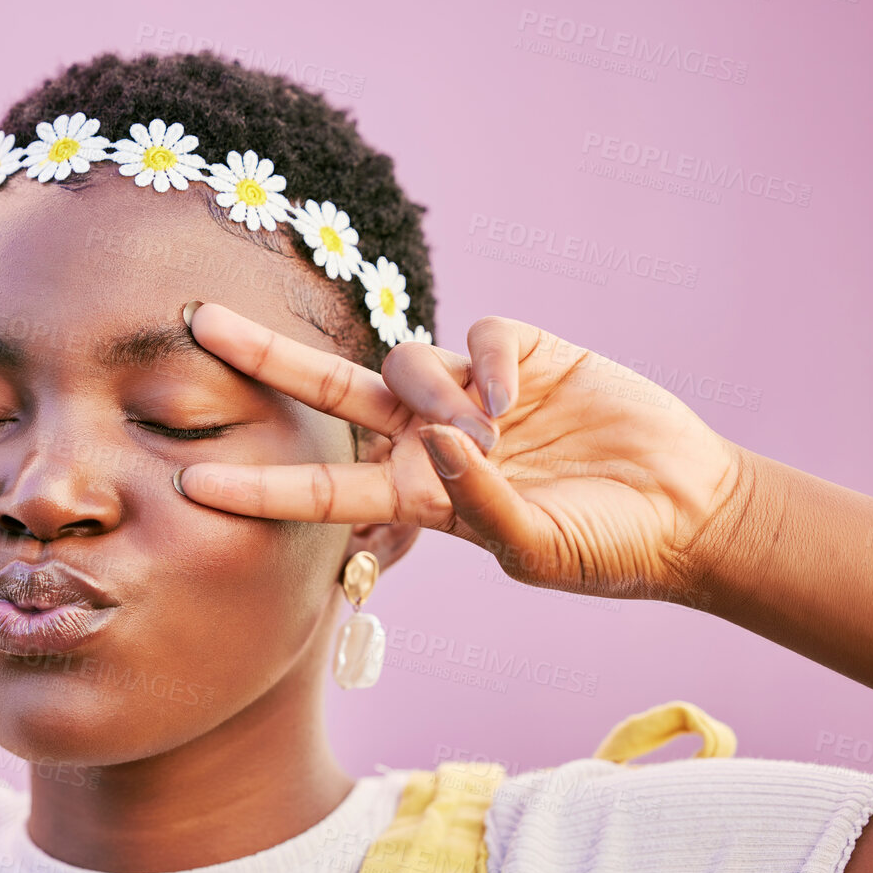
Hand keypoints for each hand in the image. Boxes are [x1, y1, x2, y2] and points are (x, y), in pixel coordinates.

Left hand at [173, 305, 748, 601]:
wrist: (684, 513)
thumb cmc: (605, 549)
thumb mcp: (536, 550)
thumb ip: (480, 505)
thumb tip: (437, 443)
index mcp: (415, 498)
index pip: (319, 490)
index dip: (257, 488)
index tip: (188, 484)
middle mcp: (427, 439)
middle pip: (325, 390)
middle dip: (262, 357)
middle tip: (196, 322)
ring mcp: (469, 393)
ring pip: (405, 361)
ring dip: (433, 394)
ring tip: (490, 433)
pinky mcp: (520, 354)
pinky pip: (477, 335)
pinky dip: (486, 361)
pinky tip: (517, 395)